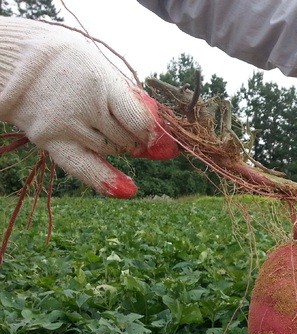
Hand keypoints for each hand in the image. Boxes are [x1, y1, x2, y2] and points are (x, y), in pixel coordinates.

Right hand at [0, 17, 177, 197]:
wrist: (12, 57)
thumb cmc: (67, 61)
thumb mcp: (99, 67)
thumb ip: (126, 97)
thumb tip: (158, 130)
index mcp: (101, 82)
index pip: (138, 120)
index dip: (153, 133)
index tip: (159, 137)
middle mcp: (83, 106)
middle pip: (126, 138)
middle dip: (136, 140)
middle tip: (133, 132)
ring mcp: (65, 126)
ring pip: (109, 151)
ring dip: (119, 148)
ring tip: (113, 134)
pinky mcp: (49, 140)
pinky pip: (83, 167)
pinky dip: (106, 180)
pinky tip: (128, 190)